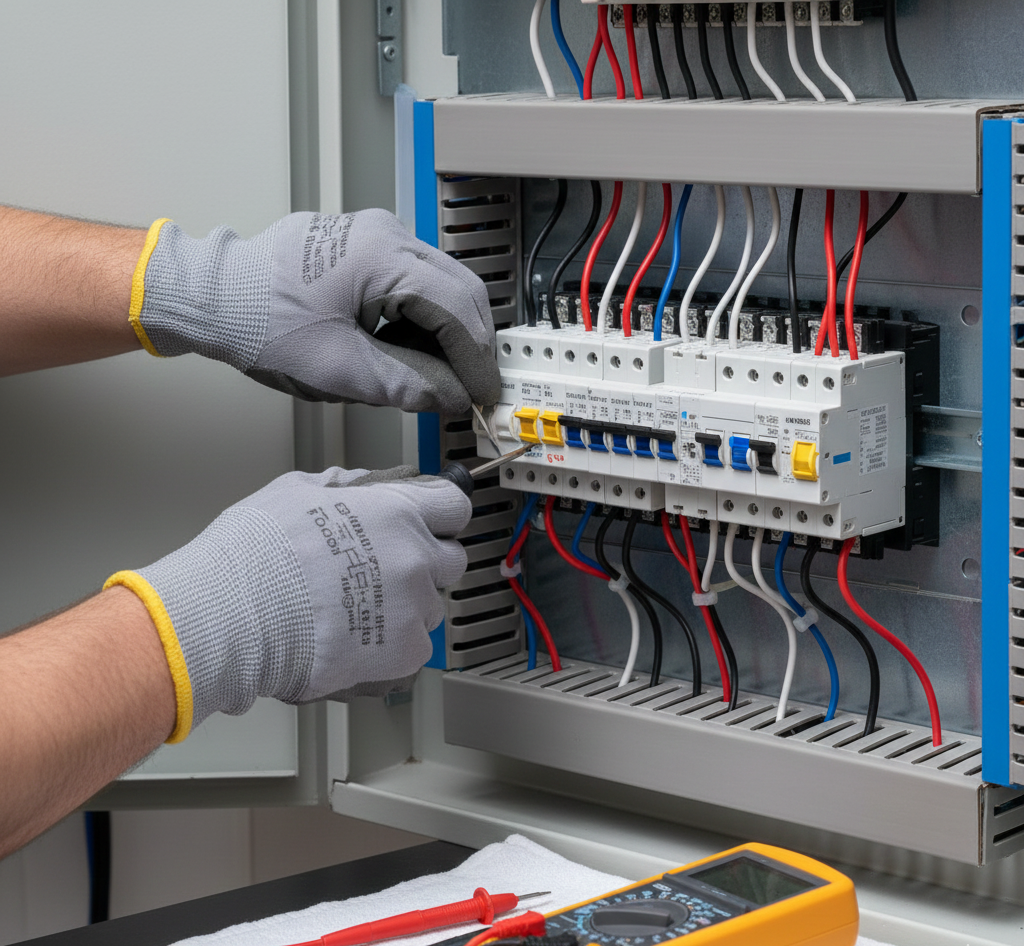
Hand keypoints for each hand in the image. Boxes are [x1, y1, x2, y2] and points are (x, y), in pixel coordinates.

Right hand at [105, 466, 470, 740]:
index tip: (432, 523)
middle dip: (426, 563)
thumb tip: (360, 484)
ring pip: (431, 606)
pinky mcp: (405, 651)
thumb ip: (342, 486)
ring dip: (407, 607)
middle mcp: (414, 556)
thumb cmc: (254, 555)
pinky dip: (393, 647)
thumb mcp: (295, 491)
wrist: (234, 616)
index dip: (440, 514)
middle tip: (387, 572)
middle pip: (451, 559)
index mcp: (394, 511)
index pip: (453, 505)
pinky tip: (357, 640)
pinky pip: (415, 647)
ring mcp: (413, 607)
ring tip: (358, 611)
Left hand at [131, 211, 500, 413]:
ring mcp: (376, 235)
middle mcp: (387, 234)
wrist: (211, 295)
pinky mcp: (365, 246)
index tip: (485, 394)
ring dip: (445, 331)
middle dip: (469, 343)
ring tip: (433, 375)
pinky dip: (422, 318)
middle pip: (460, 289)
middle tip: (470, 388)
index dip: (477, 359)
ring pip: (441, 284)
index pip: (458, 309)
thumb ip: (406, 386)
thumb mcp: (338, 369)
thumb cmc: (256, 319)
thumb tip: (450, 398)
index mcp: (384, 256)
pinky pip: (415, 280)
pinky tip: (408, 350)